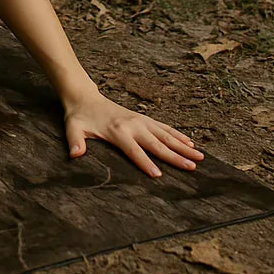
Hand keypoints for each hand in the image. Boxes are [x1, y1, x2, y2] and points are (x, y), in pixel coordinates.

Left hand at [64, 90, 204, 177]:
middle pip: (157, 143)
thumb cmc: (79, 117)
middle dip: (175, 156)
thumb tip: (75, 155)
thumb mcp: (73, 129)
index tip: (158, 175)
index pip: (134, 151)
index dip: (145, 163)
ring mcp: (140, 120)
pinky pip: (164, 127)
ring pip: (166, 135)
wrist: (85, 98)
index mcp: (117, 131)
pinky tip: (190, 143)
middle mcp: (133, 125)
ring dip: (183, 146)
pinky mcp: (143, 118)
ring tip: (200, 157)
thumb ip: (75, 142)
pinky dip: (178, 135)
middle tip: (192, 167)